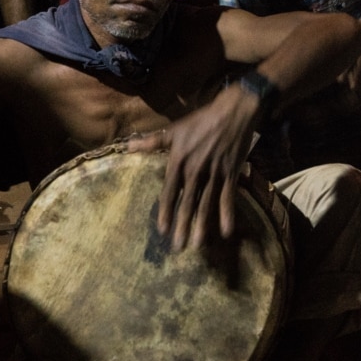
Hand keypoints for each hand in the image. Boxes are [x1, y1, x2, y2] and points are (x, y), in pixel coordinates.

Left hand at [127, 85, 258, 250]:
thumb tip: (128, 146)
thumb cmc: (201, 120)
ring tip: (198, 245)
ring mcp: (214, 173)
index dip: (165, 211)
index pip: (169, 191)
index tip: (162, 230)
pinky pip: (228, 197)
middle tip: (177, 247)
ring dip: (202, 226)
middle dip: (182, 226)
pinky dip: (227, 214)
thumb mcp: (175, 129)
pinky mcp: (230, 174)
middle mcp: (195, 170)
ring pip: (206, 204)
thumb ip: (152, 142)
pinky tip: (226, 231)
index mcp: (179, 160)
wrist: (233, 113)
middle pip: (187, 203)